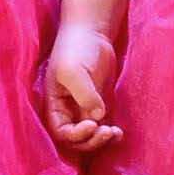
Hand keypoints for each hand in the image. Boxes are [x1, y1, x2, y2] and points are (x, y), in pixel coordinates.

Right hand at [38, 22, 121, 159]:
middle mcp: (67, 112)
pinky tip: (119, 132)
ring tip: (115, 133)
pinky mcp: (99, 107)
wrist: (92, 33)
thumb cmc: (76, 48)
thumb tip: (98, 116)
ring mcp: (83, 110)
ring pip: (90, 138)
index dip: (75, 135)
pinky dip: (110, 136)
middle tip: (106, 132)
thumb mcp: (73, 70)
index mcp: (54, 104)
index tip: (92, 124)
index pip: (60, 132)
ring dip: (101, 141)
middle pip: (75, 141)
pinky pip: (102, 129)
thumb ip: (84, 94)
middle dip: (90, 142)